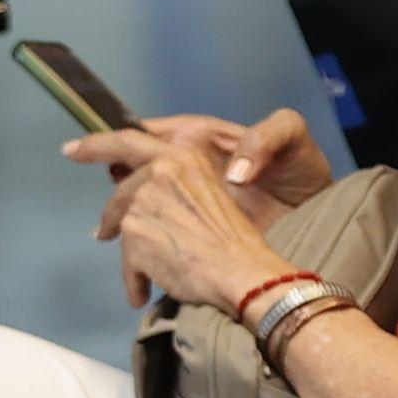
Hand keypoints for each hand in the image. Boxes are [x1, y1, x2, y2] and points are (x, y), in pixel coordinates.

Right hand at [75, 108, 326, 224]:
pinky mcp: (201, 222)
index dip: (109, 142)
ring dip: (126, 222)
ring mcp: (191, 195)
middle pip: (134, 172)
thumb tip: (234, 172)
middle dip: (114, 196)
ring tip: (114, 242)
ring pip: (144, 204)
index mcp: (199, 139)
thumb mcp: (290, 138)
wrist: (320, 210)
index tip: (77, 151)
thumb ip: (263, 140)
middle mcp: (188, 163)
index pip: (144, 136)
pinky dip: (149, 245)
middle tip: (102, 224)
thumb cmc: (303, 169)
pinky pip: (163, 230)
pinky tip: (141, 262)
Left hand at [100, 144, 292, 318]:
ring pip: (122, 228)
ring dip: (131, 253)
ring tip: (143, 274)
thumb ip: (173, 185)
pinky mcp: (133, 232)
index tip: (72, 149)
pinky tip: (143, 292)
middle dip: (109, 216)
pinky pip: (126, 259)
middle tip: (101, 232)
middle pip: (120, 193)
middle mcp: (159, 171)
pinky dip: (134, 279)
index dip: (95, 144)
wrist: (242, 272)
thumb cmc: (233, 241)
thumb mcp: (208, 193)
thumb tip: (139, 196)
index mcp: (180, 157)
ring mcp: (144, 200)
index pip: (126, 141)